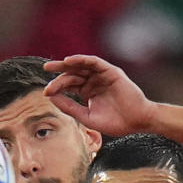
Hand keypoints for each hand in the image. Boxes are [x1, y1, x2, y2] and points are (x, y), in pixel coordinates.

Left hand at [43, 55, 157, 136]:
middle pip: (73, 73)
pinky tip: (70, 61)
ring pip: (82, 66)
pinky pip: (94, 62)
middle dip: (59, 71)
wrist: (137, 122)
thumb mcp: (87, 116)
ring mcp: (102, 76)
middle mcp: (94, 82)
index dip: (57, 87)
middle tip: (45, 68)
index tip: (46, 92)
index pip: (70, 85)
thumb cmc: (116, 123)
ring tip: (55, 64)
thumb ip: (70, 107)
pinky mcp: (111, 72)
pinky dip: (82, 60)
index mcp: (88, 92)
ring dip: (68, 63)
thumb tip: (51, 98)